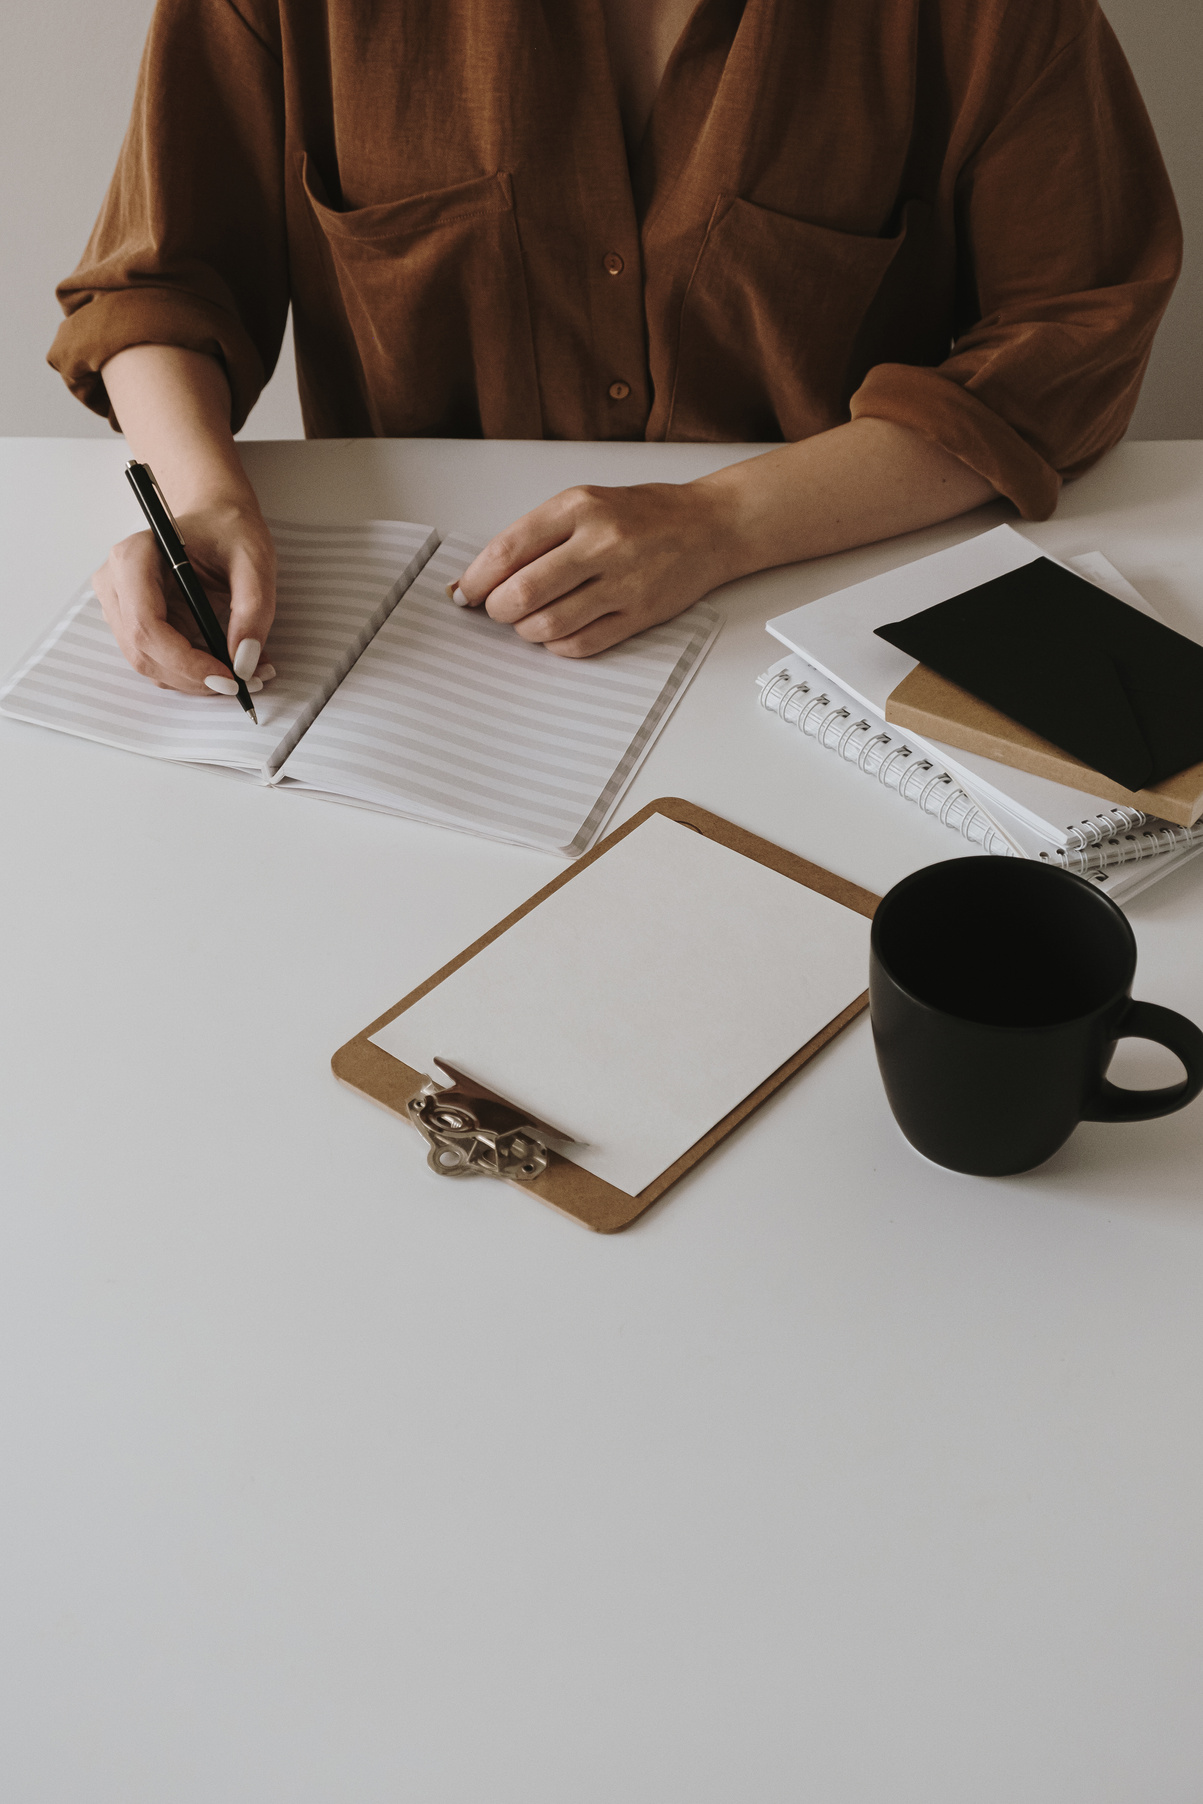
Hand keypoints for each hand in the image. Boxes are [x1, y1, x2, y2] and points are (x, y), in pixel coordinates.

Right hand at [94, 495, 277, 693]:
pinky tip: (224, 664)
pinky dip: (191, 672)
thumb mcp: (254, 561)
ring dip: (194, 680)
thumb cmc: (227, 530)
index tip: (228, 677)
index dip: (185, 661)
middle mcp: (115, 582)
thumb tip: (244, 662)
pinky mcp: (132, 622)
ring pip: (148, 663)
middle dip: (193, 677)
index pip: (146, 625)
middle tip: (242, 683)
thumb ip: (253, 609)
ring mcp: (118, 605)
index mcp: (134, 557)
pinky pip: (157, 660)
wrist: (214, 520)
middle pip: (142, 652)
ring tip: (242, 673)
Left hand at [455, 482, 739, 656]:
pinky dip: (557, 645)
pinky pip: (581, 644)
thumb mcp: (587, 503)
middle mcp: (601, 543)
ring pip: (549, 625)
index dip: (478, 578)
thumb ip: (538, 535)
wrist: (709, 526)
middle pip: (524, 592)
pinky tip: (559, 632)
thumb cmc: (643, 515)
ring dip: (526, 630)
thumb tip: (483, 576)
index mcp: (580, 507)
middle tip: (497, 609)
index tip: (467, 591)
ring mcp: (623, 582)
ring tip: (530, 620)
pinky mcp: (639, 615)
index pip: (509, 549)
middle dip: (498, 609)